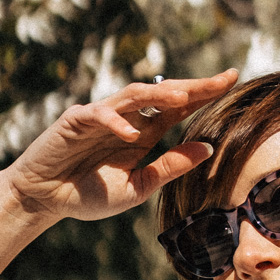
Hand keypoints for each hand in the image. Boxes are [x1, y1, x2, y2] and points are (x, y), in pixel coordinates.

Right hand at [0, 69, 237, 223]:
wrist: (46, 199)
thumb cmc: (90, 193)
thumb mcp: (139, 186)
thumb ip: (170, 167)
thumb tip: (208, 148)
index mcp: (143, 132)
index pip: (178, 107)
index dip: (203, 93)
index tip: (232, 79)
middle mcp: (126, 118)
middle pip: (162, 93)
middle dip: (192, 86)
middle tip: (223, 79)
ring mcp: (100, 116)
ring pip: (133, 96)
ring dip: (158, 95)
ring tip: (184, 97)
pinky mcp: (74, 121)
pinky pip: (98, 116)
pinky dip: (114, 124)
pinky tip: (132, 135)